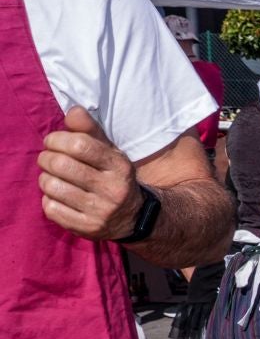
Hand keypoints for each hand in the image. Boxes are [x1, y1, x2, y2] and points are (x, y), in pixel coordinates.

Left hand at [38, 106, 140, 240]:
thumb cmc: (113, 176)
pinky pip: (51, 209)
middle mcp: (113, 189)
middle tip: (48, 159)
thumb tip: (73, 110)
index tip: (53, 142)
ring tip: (53, 178)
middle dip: (46, 158)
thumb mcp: (110, 152)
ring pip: (52, 187)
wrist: (135, 217)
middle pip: (61, 165)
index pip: (80, 144)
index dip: (57, 139)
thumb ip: (90, 130)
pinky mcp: (89, 228)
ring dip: (45, 179)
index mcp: (119, 166)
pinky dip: (48, 200)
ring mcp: (101, 211)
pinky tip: (58, 197)